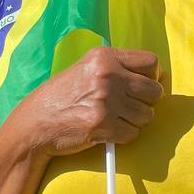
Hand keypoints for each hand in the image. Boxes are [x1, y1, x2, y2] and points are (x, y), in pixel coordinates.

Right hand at [13, 47, 162, 156]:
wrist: (34, 124)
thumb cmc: (61, 98)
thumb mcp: (86, 69)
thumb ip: (118, 68)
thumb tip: (160, 77)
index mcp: (104, 56)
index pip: (151, 62)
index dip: (151, 77)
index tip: (140, 87)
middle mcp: (108, 74)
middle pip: (154, 91)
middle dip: (145, 102)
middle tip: (127, 107)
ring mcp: (106, 100)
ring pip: (147, 115)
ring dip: (134, 121)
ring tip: (114, 119)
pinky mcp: (104, 124)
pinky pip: (133, 133)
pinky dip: (123, 136)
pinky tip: (107, 131)